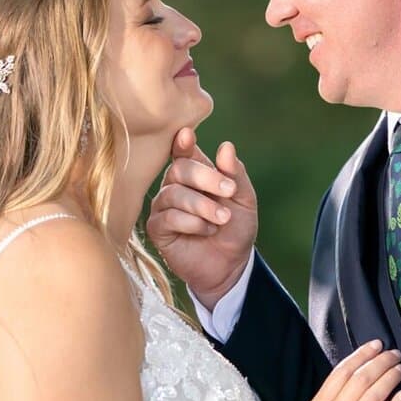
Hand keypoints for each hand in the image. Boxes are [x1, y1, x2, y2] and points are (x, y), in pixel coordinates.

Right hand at [147, 128, 258, 308]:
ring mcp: (163, 207)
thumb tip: (226, 146)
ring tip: (222, 219)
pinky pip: (168, 217)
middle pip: (179, 169)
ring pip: (174, 194)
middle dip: (205, 177)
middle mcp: (174, 186)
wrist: (231, 265)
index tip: (188, 136)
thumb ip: (235, 174)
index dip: (183, 143)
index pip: (183, 152)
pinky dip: (192, 223)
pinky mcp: (157, 229)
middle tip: (229, 191)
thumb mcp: (243, 200)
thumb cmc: (235, 229)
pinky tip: (206, 231)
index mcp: (194, 174)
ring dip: (203, 206)